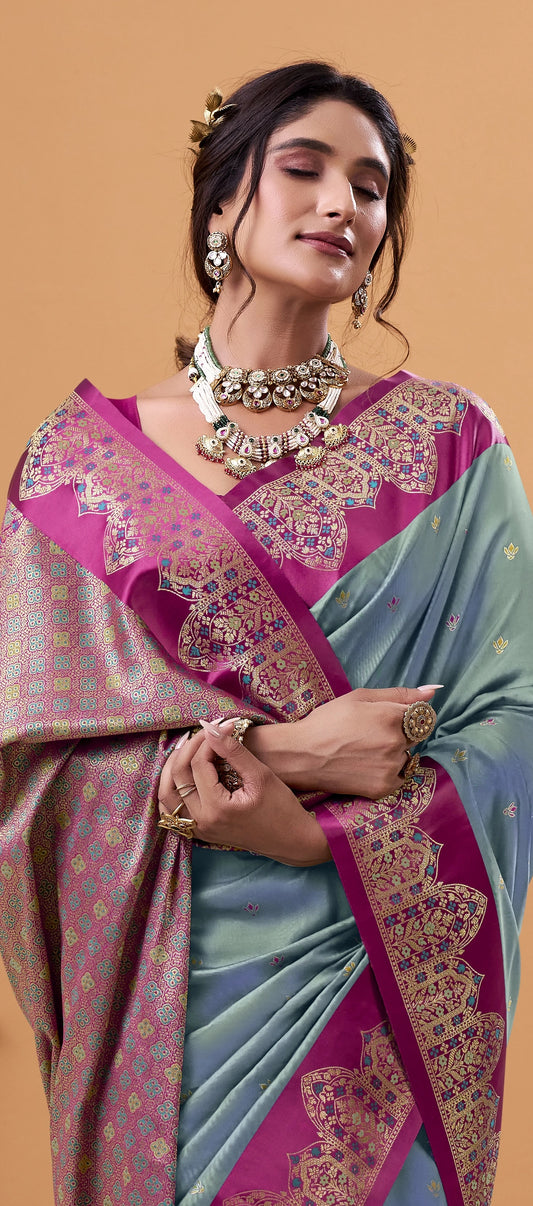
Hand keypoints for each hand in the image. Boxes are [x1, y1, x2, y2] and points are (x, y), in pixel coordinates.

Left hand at [158, 721, 331, 865]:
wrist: (292, 840)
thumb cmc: (282, 808)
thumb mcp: (261, 775)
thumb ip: (233, 751)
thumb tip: (212, 728)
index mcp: (217, 808)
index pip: (199, 764)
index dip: (208, 739)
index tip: (222, 725)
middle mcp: (202, 821)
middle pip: (178, 776)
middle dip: (189, 748)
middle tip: (205, 732)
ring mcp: (199, 829)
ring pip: (166, 795)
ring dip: (172, 768)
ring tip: (187, 748)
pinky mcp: (200, 832)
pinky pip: (172, 809)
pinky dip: (172, 787)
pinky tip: (182, 772)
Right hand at [245, 685, 438, 798]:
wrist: (302, 756)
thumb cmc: (328, 721)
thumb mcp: (360, 698)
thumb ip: (399, 694)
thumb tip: (432, 691)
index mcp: (392, 715)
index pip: (423, 715)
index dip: (407, 715)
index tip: (388, 719)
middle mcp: (397, 742)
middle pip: (416, 736)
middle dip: (401, 733)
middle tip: (370, 735)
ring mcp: (391, 766)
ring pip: (407, 757)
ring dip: (395, 754)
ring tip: (365, 751)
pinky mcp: (384, 787)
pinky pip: (399, 776)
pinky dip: (389, 772)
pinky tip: (367, 766)